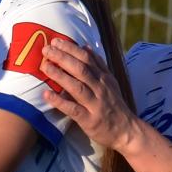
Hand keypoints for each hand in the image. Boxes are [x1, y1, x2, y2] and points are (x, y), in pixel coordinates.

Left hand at [36, 34, 138, 154]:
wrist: (127, 130)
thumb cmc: (114, 106)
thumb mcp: (110, 82)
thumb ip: (98, 65)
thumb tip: (86, 47)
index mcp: (103, 78)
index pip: (86, 58)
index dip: (70, 48)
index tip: (56, 41)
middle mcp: (100, 88)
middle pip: (80, 69)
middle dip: (63, 57)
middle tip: (46, 49)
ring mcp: (95, 104)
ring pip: (77, 86)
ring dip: (60, 75)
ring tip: (44, 66)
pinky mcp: (90, 120)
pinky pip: (73, 109)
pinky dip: (60, 101)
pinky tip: (47, 95)